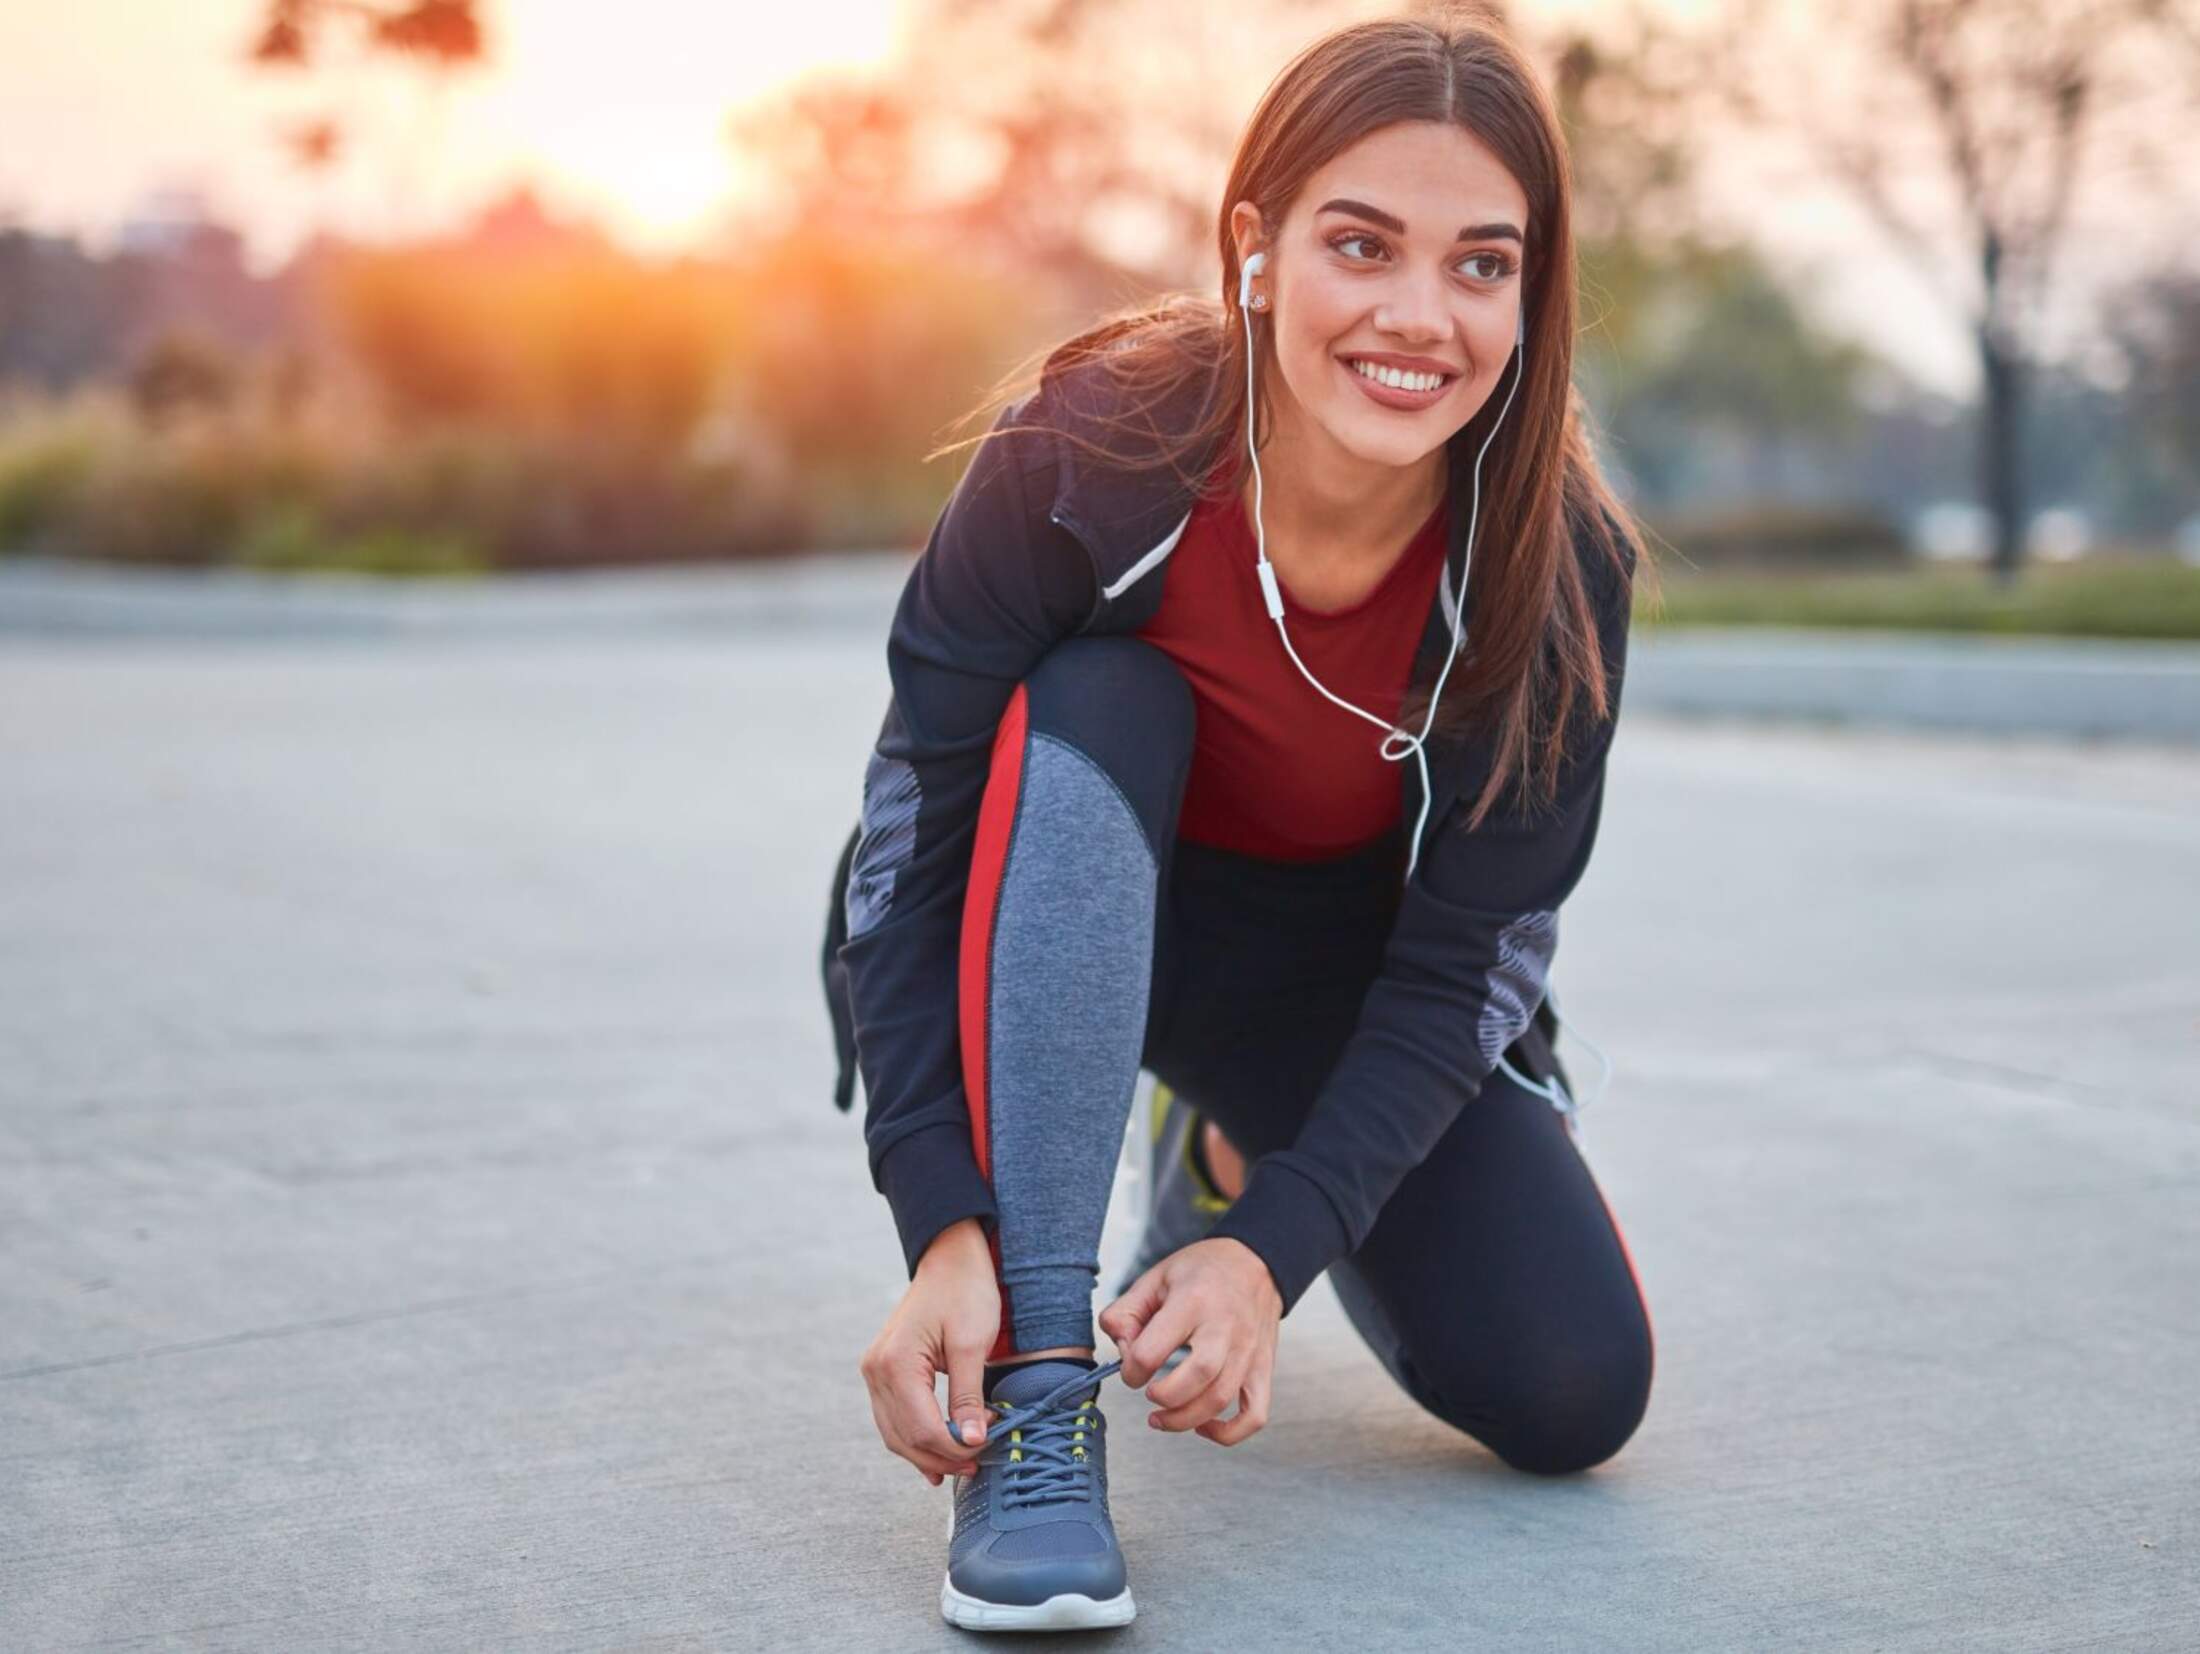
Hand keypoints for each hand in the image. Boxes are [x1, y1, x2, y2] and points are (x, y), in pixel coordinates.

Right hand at [858, 1218, 1000, 1485]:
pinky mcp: (883, 1370)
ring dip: (926, 1453)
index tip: (987, 1448)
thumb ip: (968, 1396)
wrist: (950, 1258)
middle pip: (904, 1437)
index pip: (922, 1428)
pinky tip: (937, 1453)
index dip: (954, 1448)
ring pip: (895, 1433)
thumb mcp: (972, 1345)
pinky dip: (915, 1437)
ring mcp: (875, 1370)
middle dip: (941, 1457)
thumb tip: (972, 1441)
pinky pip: (894, 1417)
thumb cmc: (965, 1292)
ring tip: (961, 1465)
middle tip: (978, 1465)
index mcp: (896, 1363)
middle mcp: (876, 1370)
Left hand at [1098, 1236, 1280, 1445]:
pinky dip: (1229, 1433)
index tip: (1131, 1368)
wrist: (1255, 1263)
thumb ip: (1125, 1312)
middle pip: (1196, 1378)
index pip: (1153, 1351)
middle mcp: (1225, 1328)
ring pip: (1220, 1400)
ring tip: (1161, 1417)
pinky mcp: (1263, 1369)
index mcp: (1192, 1302)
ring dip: (1184, 1420)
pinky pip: (1254, 1415)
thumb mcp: (1155, 1277)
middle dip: (1163, 1397)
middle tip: (1149, 1394)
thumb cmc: (1201, 1271)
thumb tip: (1121, 1349)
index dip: (1131, 1370)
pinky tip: (1203, 1427)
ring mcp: (1248, 1351)